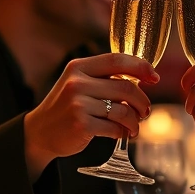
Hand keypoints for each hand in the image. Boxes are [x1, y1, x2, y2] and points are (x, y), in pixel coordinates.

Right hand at [24, 53, 158, 178]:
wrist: (40, 132)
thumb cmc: (66, 107)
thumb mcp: (79, 84)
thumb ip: (103, 78)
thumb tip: (142, 79)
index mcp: (79, 67)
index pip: (117, 60)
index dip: (141, 67)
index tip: (154, 78)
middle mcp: (77, 82)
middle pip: (126, 87)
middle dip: (142, 101)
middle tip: (145, 111)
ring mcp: (78, 104)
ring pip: (123, 110)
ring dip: (135, 121)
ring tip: (134, 126)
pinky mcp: (81, 124)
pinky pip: (115, 128)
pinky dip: (123, 132)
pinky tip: (122, 133)